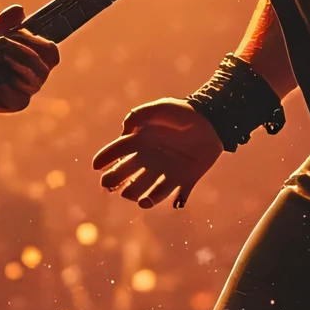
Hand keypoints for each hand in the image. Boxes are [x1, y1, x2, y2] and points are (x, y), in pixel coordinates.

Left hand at [0, 4, 59, 113]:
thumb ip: (5, 22)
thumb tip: (18, 10)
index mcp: (36, 56)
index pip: (51, 53)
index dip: (41, 44)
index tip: (20, 34)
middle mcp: (35, 76)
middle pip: (44, 69)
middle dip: (26, 55)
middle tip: (6, 45)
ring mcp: (25, 92)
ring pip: (34, 85)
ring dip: (17, 69)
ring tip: (0, 58)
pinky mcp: (13, 104)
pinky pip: (19, 99)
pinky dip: (7, 88)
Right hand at [92, 98, 223, 208]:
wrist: (213, 121)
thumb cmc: (184, 112)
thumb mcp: (159, 108)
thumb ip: (139, 116)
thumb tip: (125, 133)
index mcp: (141, 140)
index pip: (117, 150)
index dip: (105, 158)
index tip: (96, 166)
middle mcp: (150, 158)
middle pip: (125, 174)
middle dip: (114, 180)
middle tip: (110, 184)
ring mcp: (165, 170)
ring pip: (143, 188)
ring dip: (134, 194)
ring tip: (133, 196)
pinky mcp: (183, 179)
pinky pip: (169, 194)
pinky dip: (159, 200)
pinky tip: (148, 201)